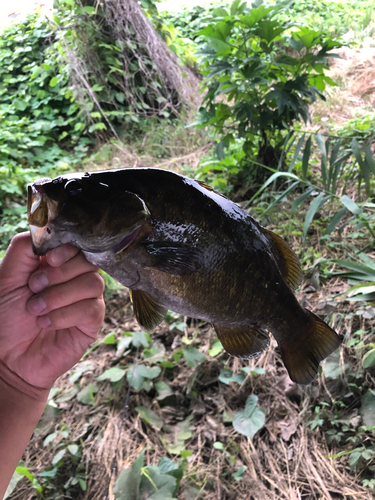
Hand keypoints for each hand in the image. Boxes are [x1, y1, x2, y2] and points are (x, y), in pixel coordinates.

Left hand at [0, 232, 104, 395]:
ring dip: (59, 296)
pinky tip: (47, 323)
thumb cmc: (4, 317)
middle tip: (34, 288)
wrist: (6, 358)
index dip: (67, 249)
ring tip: (36, 310)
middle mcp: (74, 278)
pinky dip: (65, 314)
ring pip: (93, 284)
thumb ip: (24, 249)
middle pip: (88, 261)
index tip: (49, 260)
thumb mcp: (6, 277)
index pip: (76, 245)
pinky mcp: (91, 322)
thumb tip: (45, 232)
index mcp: (56, 264)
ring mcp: (85, 300)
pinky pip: (92, 308)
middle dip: (60, 274)